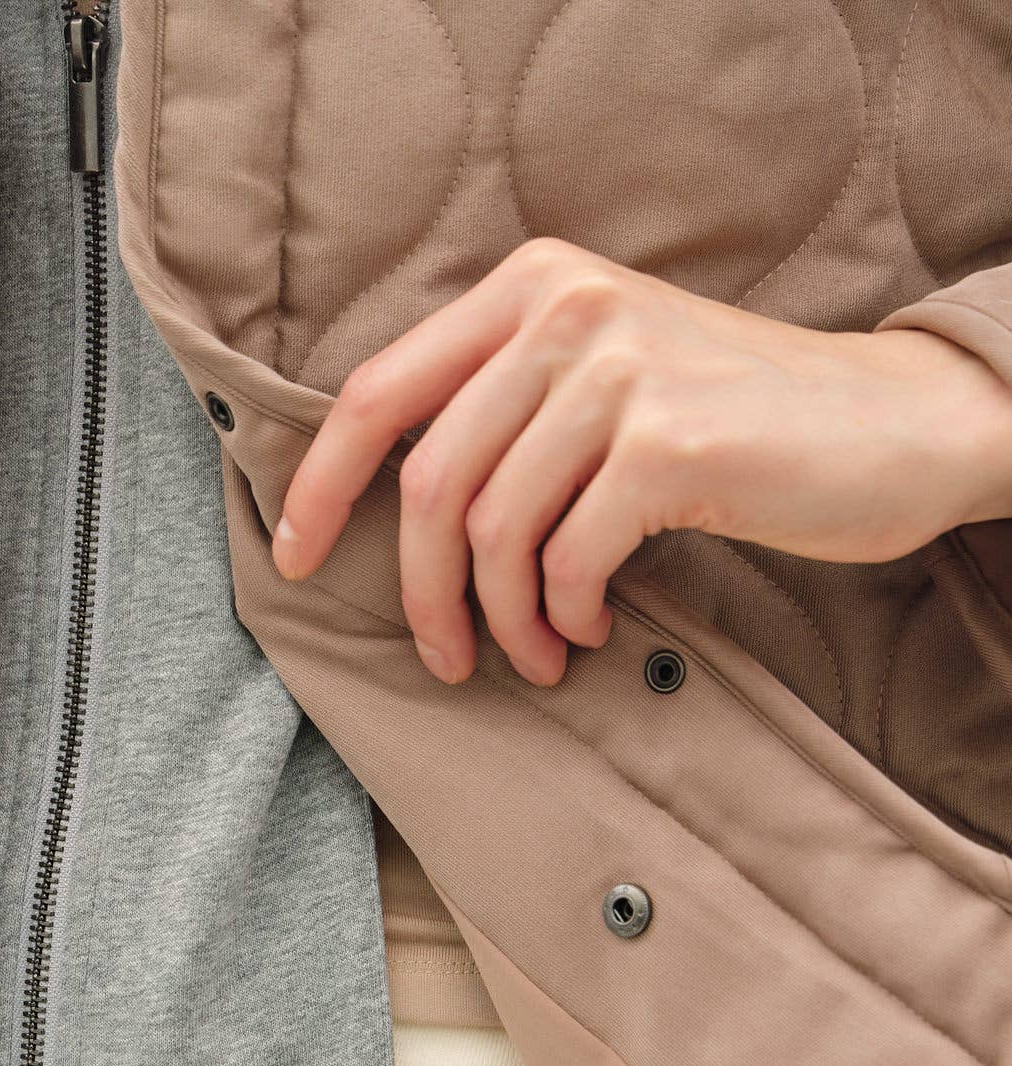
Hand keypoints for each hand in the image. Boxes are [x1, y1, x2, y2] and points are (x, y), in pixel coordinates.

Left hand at [270, 238, 1011, 685]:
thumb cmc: (734, 422)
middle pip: (429, 481)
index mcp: (531, 288)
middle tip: (447, 657)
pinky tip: (592, 628)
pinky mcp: (670, 442)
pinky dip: (564, 614)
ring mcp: (619, 370)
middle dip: (424, 593)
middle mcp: (566, 311)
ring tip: (539, 655)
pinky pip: (566, 560)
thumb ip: (508, 408)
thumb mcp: (605, 378)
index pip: (378, 390)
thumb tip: (397, 508)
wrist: (889, 425)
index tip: (297, 557)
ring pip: (494, 531)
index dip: (322, 484)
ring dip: (503, 620)